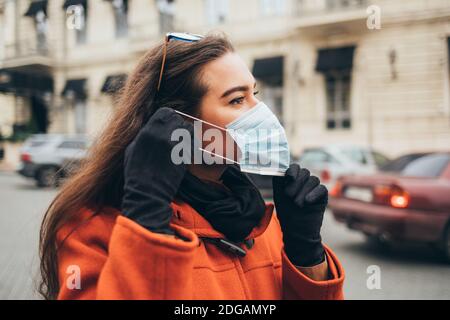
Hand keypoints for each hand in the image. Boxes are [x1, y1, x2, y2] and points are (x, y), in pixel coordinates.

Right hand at [121, 107, 195, 234]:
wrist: (148, 192)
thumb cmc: (137, 173)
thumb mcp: (132, 149)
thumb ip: (143, 134)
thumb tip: (151, 127)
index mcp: (147, 131)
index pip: (165, 112)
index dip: (170, 117)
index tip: (171, 124)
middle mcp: (161, 134)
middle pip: (178, 119)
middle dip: (179, 126)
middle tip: (178, 136)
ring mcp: (174, 144)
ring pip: (188, 129)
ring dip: (188, 135)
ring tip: (183, 144)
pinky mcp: (183, 155)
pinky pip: (194, 143)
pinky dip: (193, 146)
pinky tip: (188, 152)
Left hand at [273, 164, 327, 266]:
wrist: (297, 232)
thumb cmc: (287, 214)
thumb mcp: (279, 196)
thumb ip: (279, 182)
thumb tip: (279, 170)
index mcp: (293, 180)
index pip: (295, 167)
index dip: (293, 171)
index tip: (289, 178)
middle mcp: (304, 182)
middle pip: (305, 173)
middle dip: (296, 184)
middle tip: (289, 196)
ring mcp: (314, 189)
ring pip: (313, 180)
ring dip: (303, 191)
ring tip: (297, 204)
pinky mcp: (323, 197)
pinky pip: (322, 189)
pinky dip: (314, 194)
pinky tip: (307, 202)